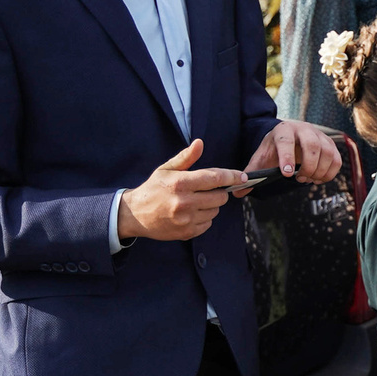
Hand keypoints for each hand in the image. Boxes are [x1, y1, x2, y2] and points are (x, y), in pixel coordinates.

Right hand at [119, 140, 246, 241]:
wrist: (134, 215)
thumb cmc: (153, 189)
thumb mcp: (166, 169)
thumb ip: (186, 157)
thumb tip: (200, 143)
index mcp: (180, 183)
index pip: (215, 179)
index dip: (231, 177)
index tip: (242, 176)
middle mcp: (184, 202)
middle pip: (220, 197)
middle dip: (219, 192)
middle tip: (207, 190)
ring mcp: (185, 219)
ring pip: (215, 211)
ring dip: (211, 205)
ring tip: (195, 202)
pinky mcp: (186, 232)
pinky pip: (208, 224)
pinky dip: (204, 218)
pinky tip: (191, 213)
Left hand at [246, 120, 342, 183]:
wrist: (288, 137)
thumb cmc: (274, 149)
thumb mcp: (261, 158)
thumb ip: (252, 173)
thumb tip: (238, 192)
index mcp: (283, 130)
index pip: (286, 142)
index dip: (287, 157)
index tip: (287, 174)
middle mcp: (304, 129)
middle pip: (312, 145)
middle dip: (308, 166)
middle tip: (300, 179)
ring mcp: (320, 136)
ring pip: (327, 152)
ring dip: (319, 171)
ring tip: (308, 180)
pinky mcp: (330, 144)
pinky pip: (337, 159)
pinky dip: (330, 173)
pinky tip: (318, 179)